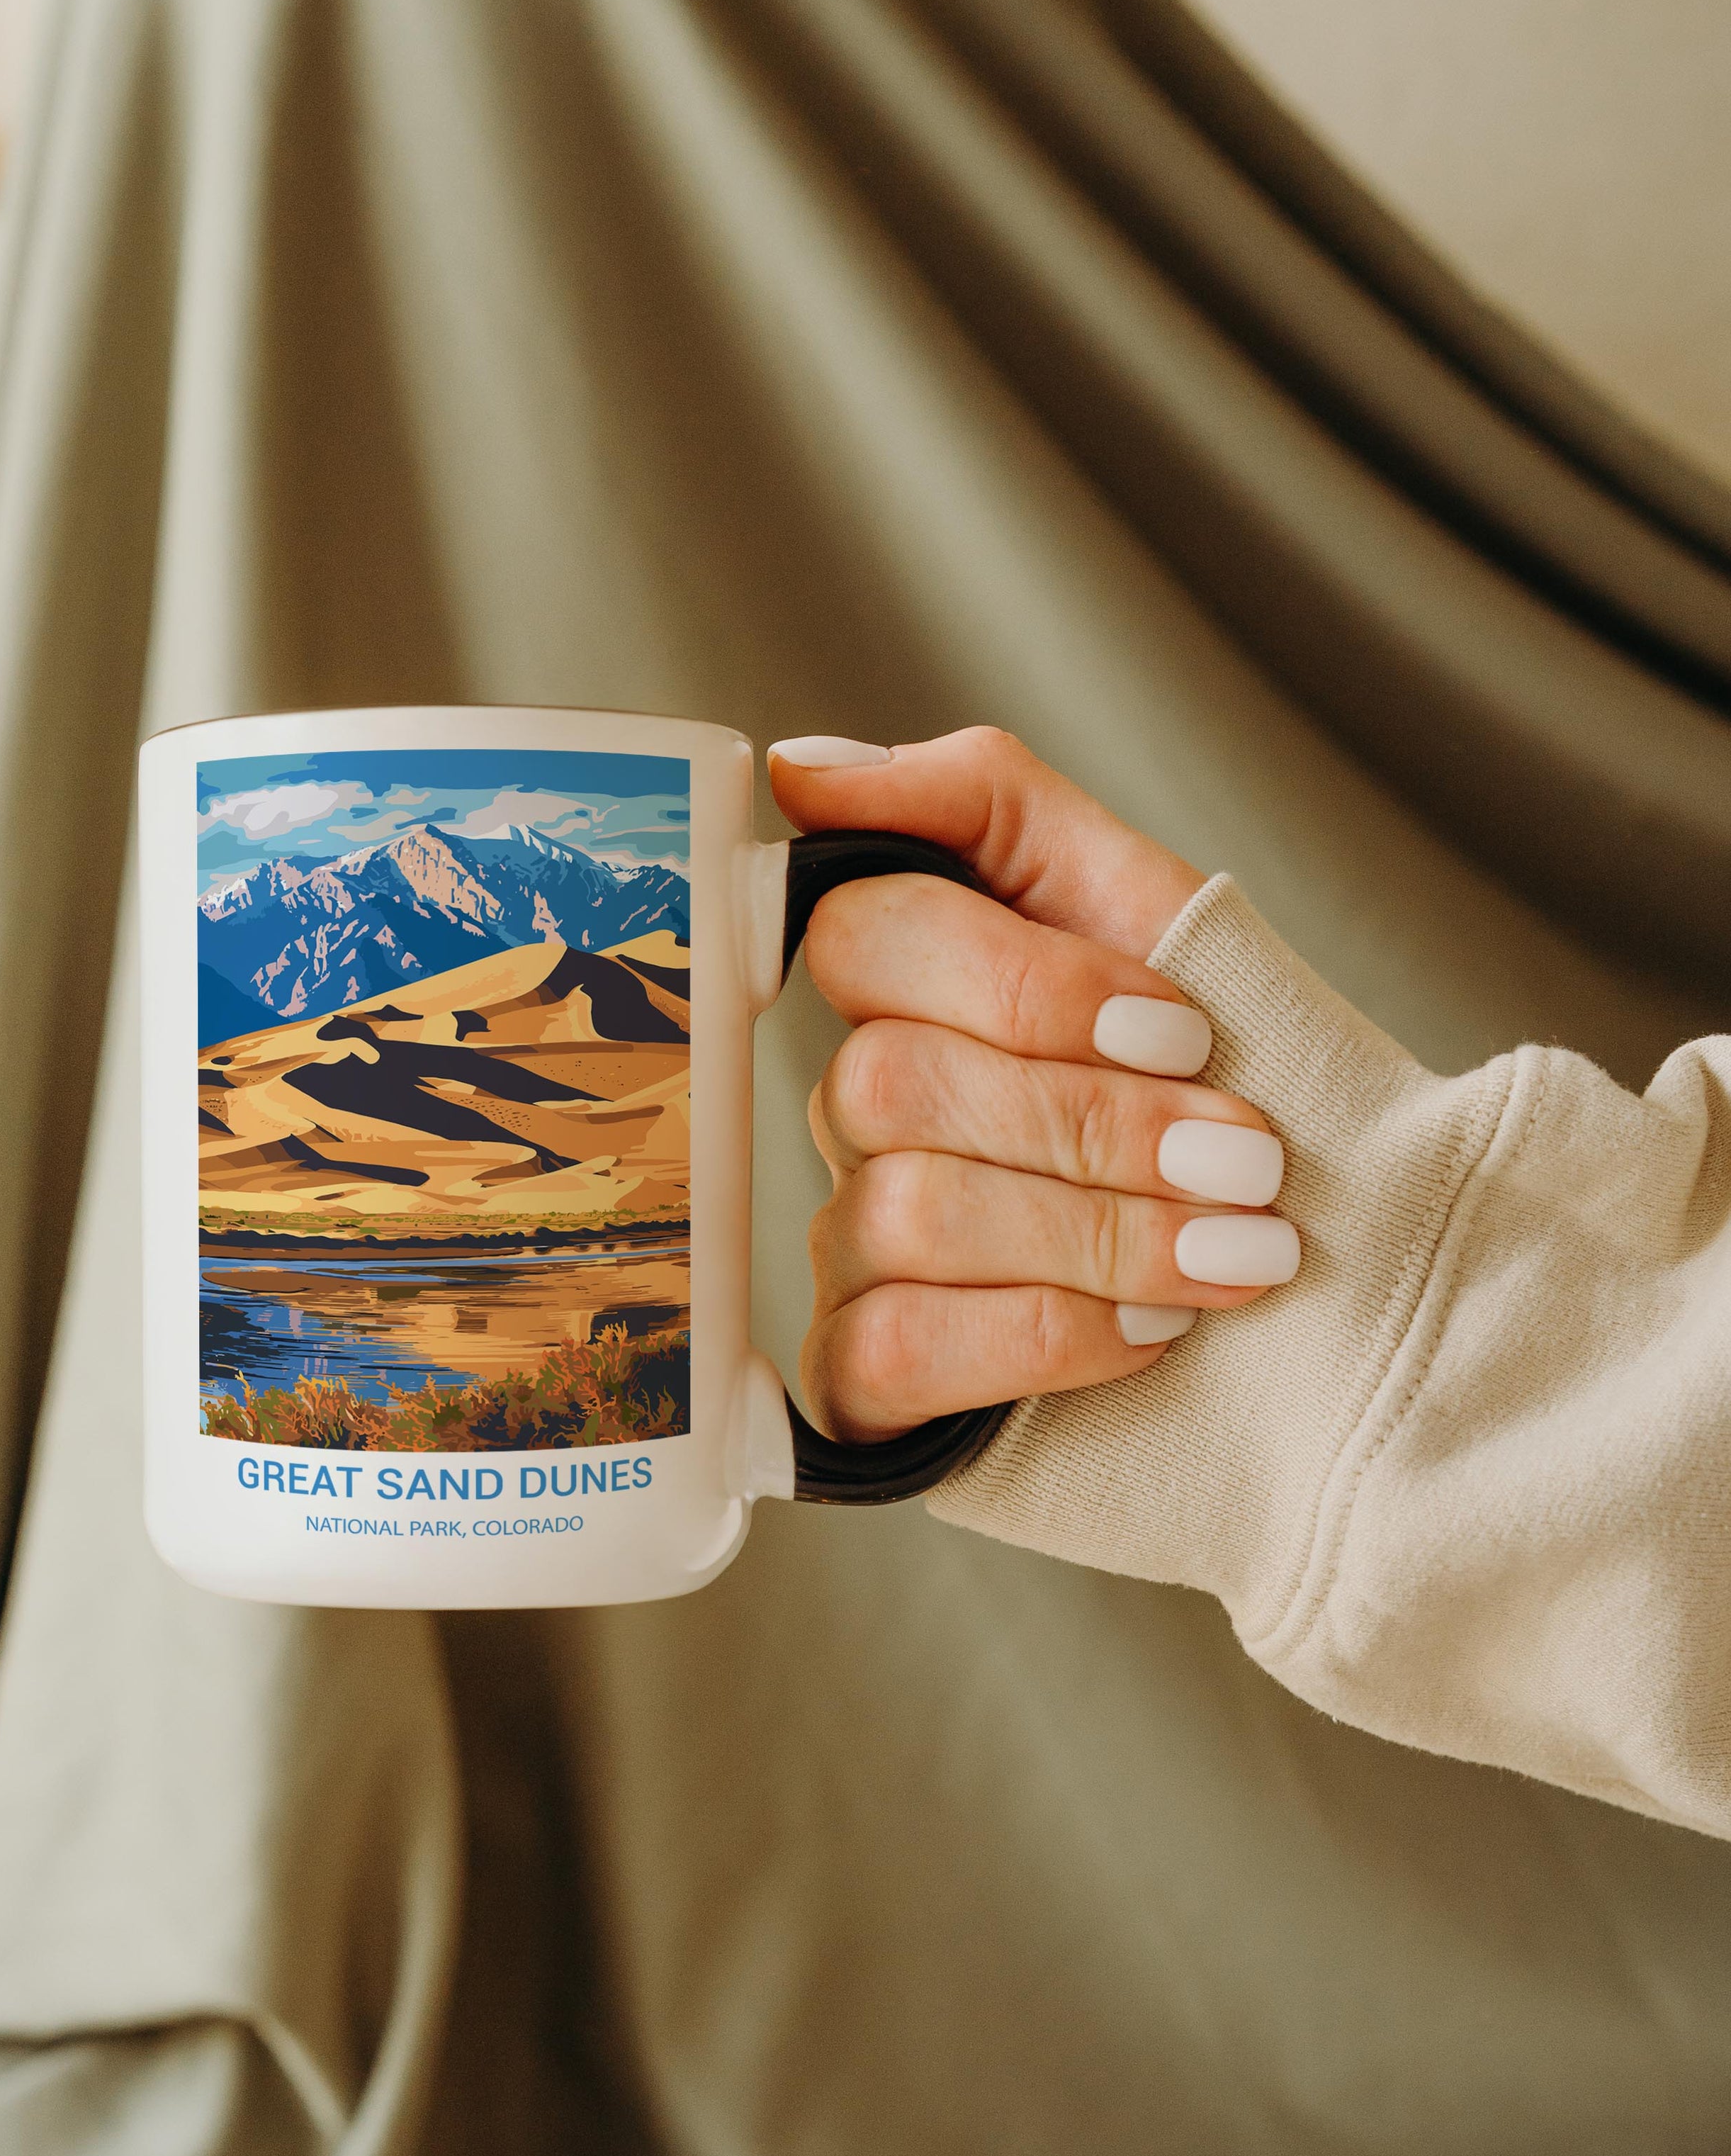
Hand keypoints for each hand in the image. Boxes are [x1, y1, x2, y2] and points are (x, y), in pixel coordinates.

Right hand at [767, 726, 1297, 1440]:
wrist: (1352, 1299)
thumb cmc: (1248, 1094)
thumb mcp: (1160, 918)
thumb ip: (987, 805)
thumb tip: (803, 772)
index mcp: (915, 991)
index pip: (864, 937)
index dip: (1030, 988)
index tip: (1188, 1029)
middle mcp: (862, 1116)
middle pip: (888, 1084)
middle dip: (1098, 1124)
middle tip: (1244, 1158)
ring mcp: (850, 1249)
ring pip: (903, 1214)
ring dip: (1100, 1234)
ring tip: (1236, 1254)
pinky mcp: (865, 1383)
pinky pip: (889, 1350)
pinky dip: (1044, 1336)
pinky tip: (1150, 1336)